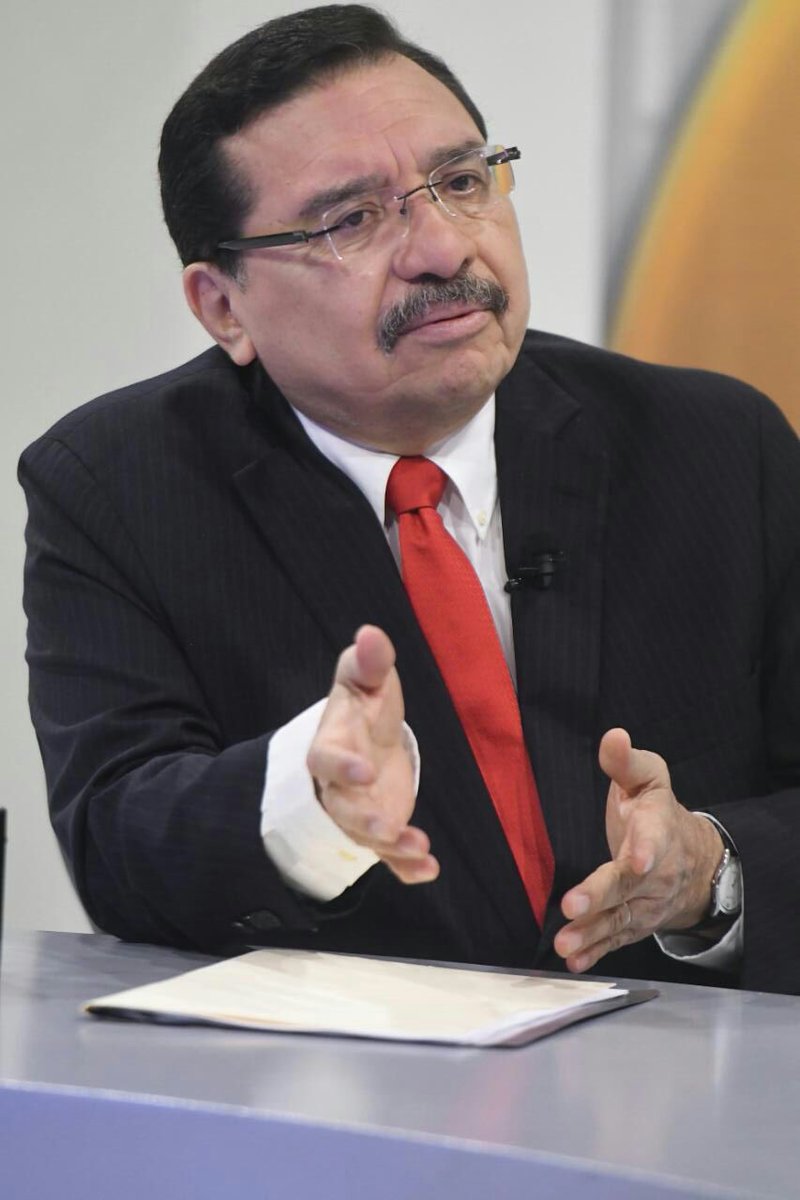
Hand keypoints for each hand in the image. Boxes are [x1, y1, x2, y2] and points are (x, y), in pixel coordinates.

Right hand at [307, 624, 438, 884]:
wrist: (365, 740)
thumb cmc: (363, 707)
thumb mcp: (366, 680)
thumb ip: (370, 662)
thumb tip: (371, 633)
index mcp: (331, 745)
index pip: (326, 759)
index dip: (342, 767)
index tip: (364, 771)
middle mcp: (339, 786)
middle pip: (342, 808)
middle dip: (361, 821)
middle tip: (385, 828)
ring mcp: (359, 812)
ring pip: (366, 837)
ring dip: (391, 846)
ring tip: (418, 848)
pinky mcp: (381, 830)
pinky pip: (389, 857)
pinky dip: (406, 868)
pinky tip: (428, 870)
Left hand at [554, 728, 723, 972]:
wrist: (694, 860)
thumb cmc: (658, 812)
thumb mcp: (648, 778)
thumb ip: (626, 762)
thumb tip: (613, 736)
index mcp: (658, 830)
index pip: (653, 840)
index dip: (645, 850)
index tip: (637, 860)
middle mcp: (656, 872)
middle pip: (628, 886)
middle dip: (601, 897)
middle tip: (572, 907)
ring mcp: (648, 903)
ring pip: (620, 919)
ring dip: (592, 933)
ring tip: (564, 943)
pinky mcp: (636, 923)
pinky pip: (617, 939)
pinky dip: (597, 952)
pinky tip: (574, 960)